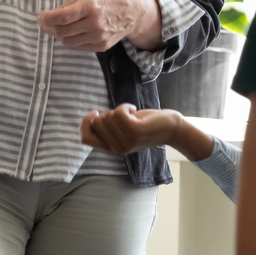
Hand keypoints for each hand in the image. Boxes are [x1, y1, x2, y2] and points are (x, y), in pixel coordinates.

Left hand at [38, 0, 162, 52]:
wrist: (133, 13)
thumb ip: (70, 4)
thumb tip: (52, 13)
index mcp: (91, 6)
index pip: (63, 17)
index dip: (47, 18)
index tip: (39, 17)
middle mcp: (94, 24)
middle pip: (62, 31)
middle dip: (50, 27)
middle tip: (44, 23)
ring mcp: (98, 37)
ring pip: (68, 41)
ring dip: (61, 34)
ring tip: (62, 26)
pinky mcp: (101, 46)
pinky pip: (78, 46)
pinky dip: (73, 40)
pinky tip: (75, 31)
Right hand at [81, 104, 212, 159]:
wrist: (170, 128)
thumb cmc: (146, 125)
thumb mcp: (123, 129)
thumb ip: (108, 128)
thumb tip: (92, 118)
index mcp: (112, 149)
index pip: (85, 139)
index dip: (85, 123)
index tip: (95, 113)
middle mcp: (117, 148)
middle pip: (96, 123)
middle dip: (106, 113)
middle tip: (123, 115)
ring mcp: (126, 141)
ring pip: (108, 116)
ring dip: (119, 109)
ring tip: (132, 114)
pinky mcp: (135, 131)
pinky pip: (119, 112)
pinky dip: (126, 106)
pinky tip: (135, 110)